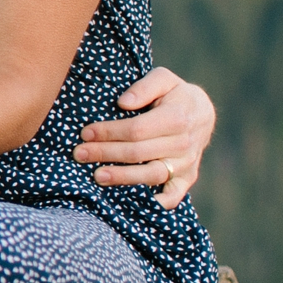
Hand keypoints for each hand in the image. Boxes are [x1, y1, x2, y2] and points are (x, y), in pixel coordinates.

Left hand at [74, 67, 213, 209]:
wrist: (202, 112)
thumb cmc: (175, 94)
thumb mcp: (164, 79)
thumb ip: (145, 86)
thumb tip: (123, 102)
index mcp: (177, 118)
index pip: (136, 129)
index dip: (109, 132)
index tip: (86, 133)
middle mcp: (184, 144)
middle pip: (138, 153)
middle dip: (105, 153)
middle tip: (79, 154)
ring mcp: (187, 163)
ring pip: (151, 175)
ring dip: (122, 177)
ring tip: (97, 176)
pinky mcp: (188, 178)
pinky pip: (174, 195)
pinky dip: (157, 203)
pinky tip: (135, 203)